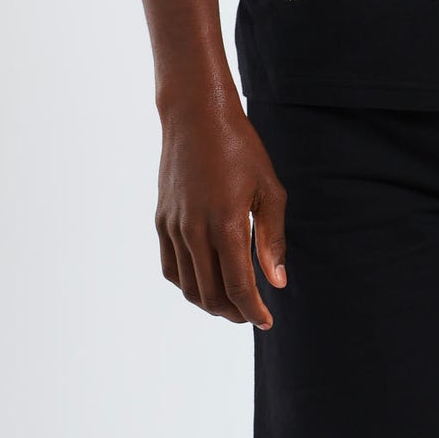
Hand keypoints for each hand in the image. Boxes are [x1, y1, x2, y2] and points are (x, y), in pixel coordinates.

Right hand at [155, 96, 288, 329]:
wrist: (196, 116)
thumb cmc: (240, 148)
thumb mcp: (268, 189)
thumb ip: (272, 239)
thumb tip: (277, 281)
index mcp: (225, 224)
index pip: (237, 286)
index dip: (253, 310)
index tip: (267, 320)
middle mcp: (194, 231)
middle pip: (210, 294)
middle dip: (233, 312)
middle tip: (252, 314)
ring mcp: (173, 227)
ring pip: (187, 286)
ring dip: (209, 303)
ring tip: (230, 303)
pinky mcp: (161, 221)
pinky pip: (170, 267)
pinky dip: (187, 284)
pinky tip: (205, 280)